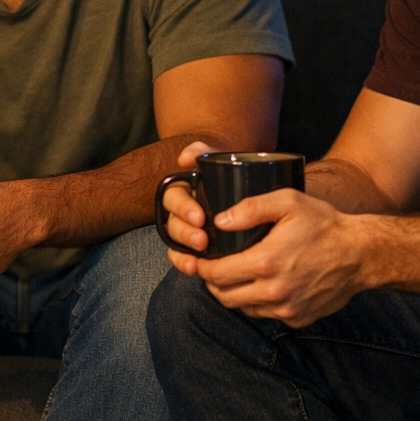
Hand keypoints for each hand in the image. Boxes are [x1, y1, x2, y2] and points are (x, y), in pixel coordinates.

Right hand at [160, 142, 217, 273]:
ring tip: (197, 262)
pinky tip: (194, 269)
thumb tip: (185, 158)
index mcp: (182, 189)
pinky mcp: (193, 246)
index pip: (173, 198)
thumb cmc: (229, 170)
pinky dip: (185, 264)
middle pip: (173, 223)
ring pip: (175, 242)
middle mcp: (180, 210)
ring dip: (183, 252)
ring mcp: (186, 229)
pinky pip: (182, 257)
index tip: (199, 217)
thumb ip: (201, 151)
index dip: (183, 208)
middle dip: (184, 234)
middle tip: (202, 240)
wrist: (246, 183)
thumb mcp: (217, 157)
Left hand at [177, 187, 369, 328]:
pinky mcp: (298, 319)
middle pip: (223, 295)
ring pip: (241, 308)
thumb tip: (219, 221)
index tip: (199, 258)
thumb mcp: (288, 202)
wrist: (361, 254)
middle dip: (212, 281)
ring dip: (232, 293)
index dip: (202, 266)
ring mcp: (286, 310)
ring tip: (233, 275)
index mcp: (265, 263)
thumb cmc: (324, 224)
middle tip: (212, 267)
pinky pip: (264, 314)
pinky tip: (259, 285)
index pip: (215, 273)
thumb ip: (250, 208)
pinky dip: (255, 302)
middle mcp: (273, 292)